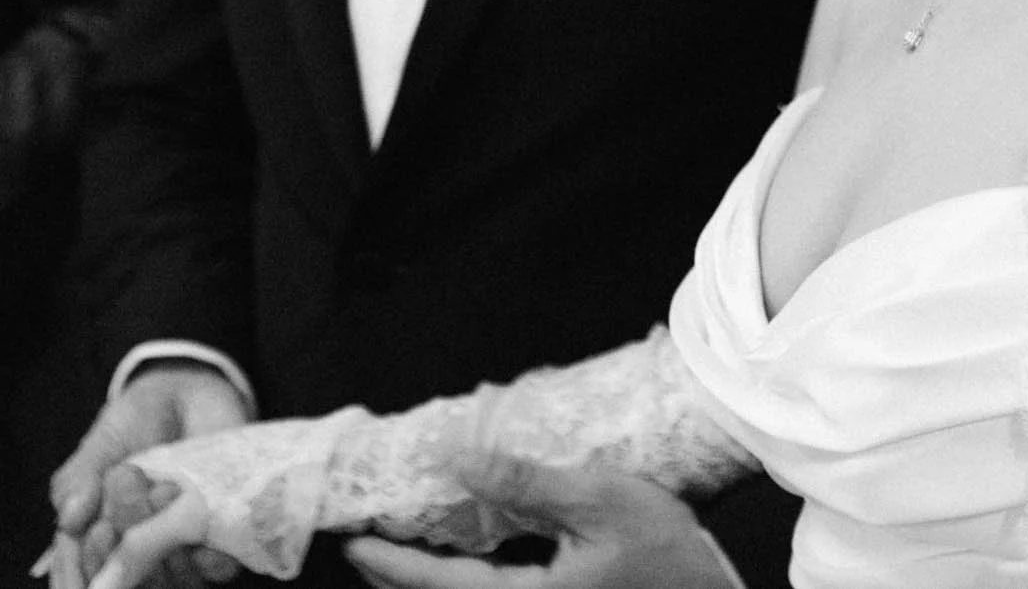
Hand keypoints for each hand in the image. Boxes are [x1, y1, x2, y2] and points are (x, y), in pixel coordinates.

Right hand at [47, 365, 248, 588]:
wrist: (190, 393)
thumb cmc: (137, 425)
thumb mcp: (100, 445)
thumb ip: (78, 481)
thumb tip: (70, 519)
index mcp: (102, 545)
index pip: (90, 580)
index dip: (94, 565)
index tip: (100, 529)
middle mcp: (141, 558)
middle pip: (131, 581)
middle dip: (129, 541)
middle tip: (129, 481)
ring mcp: (181, 553)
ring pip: (171, 581)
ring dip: (164, 538)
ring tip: (165, 486)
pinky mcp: (222, 541)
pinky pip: (216, 571)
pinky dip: (206, 553)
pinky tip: (199, 518)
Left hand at [345, 454, 735, 588]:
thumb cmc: (666, 556)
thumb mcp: (599, 500)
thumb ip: (525, 483)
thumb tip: (459, 458)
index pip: (439, 586)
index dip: (392, 564)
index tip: (354, 544)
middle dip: (400, 581)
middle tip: (364, 550)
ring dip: (431, 585)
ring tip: (399, 560)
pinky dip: (466, 585)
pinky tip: (464, 568)